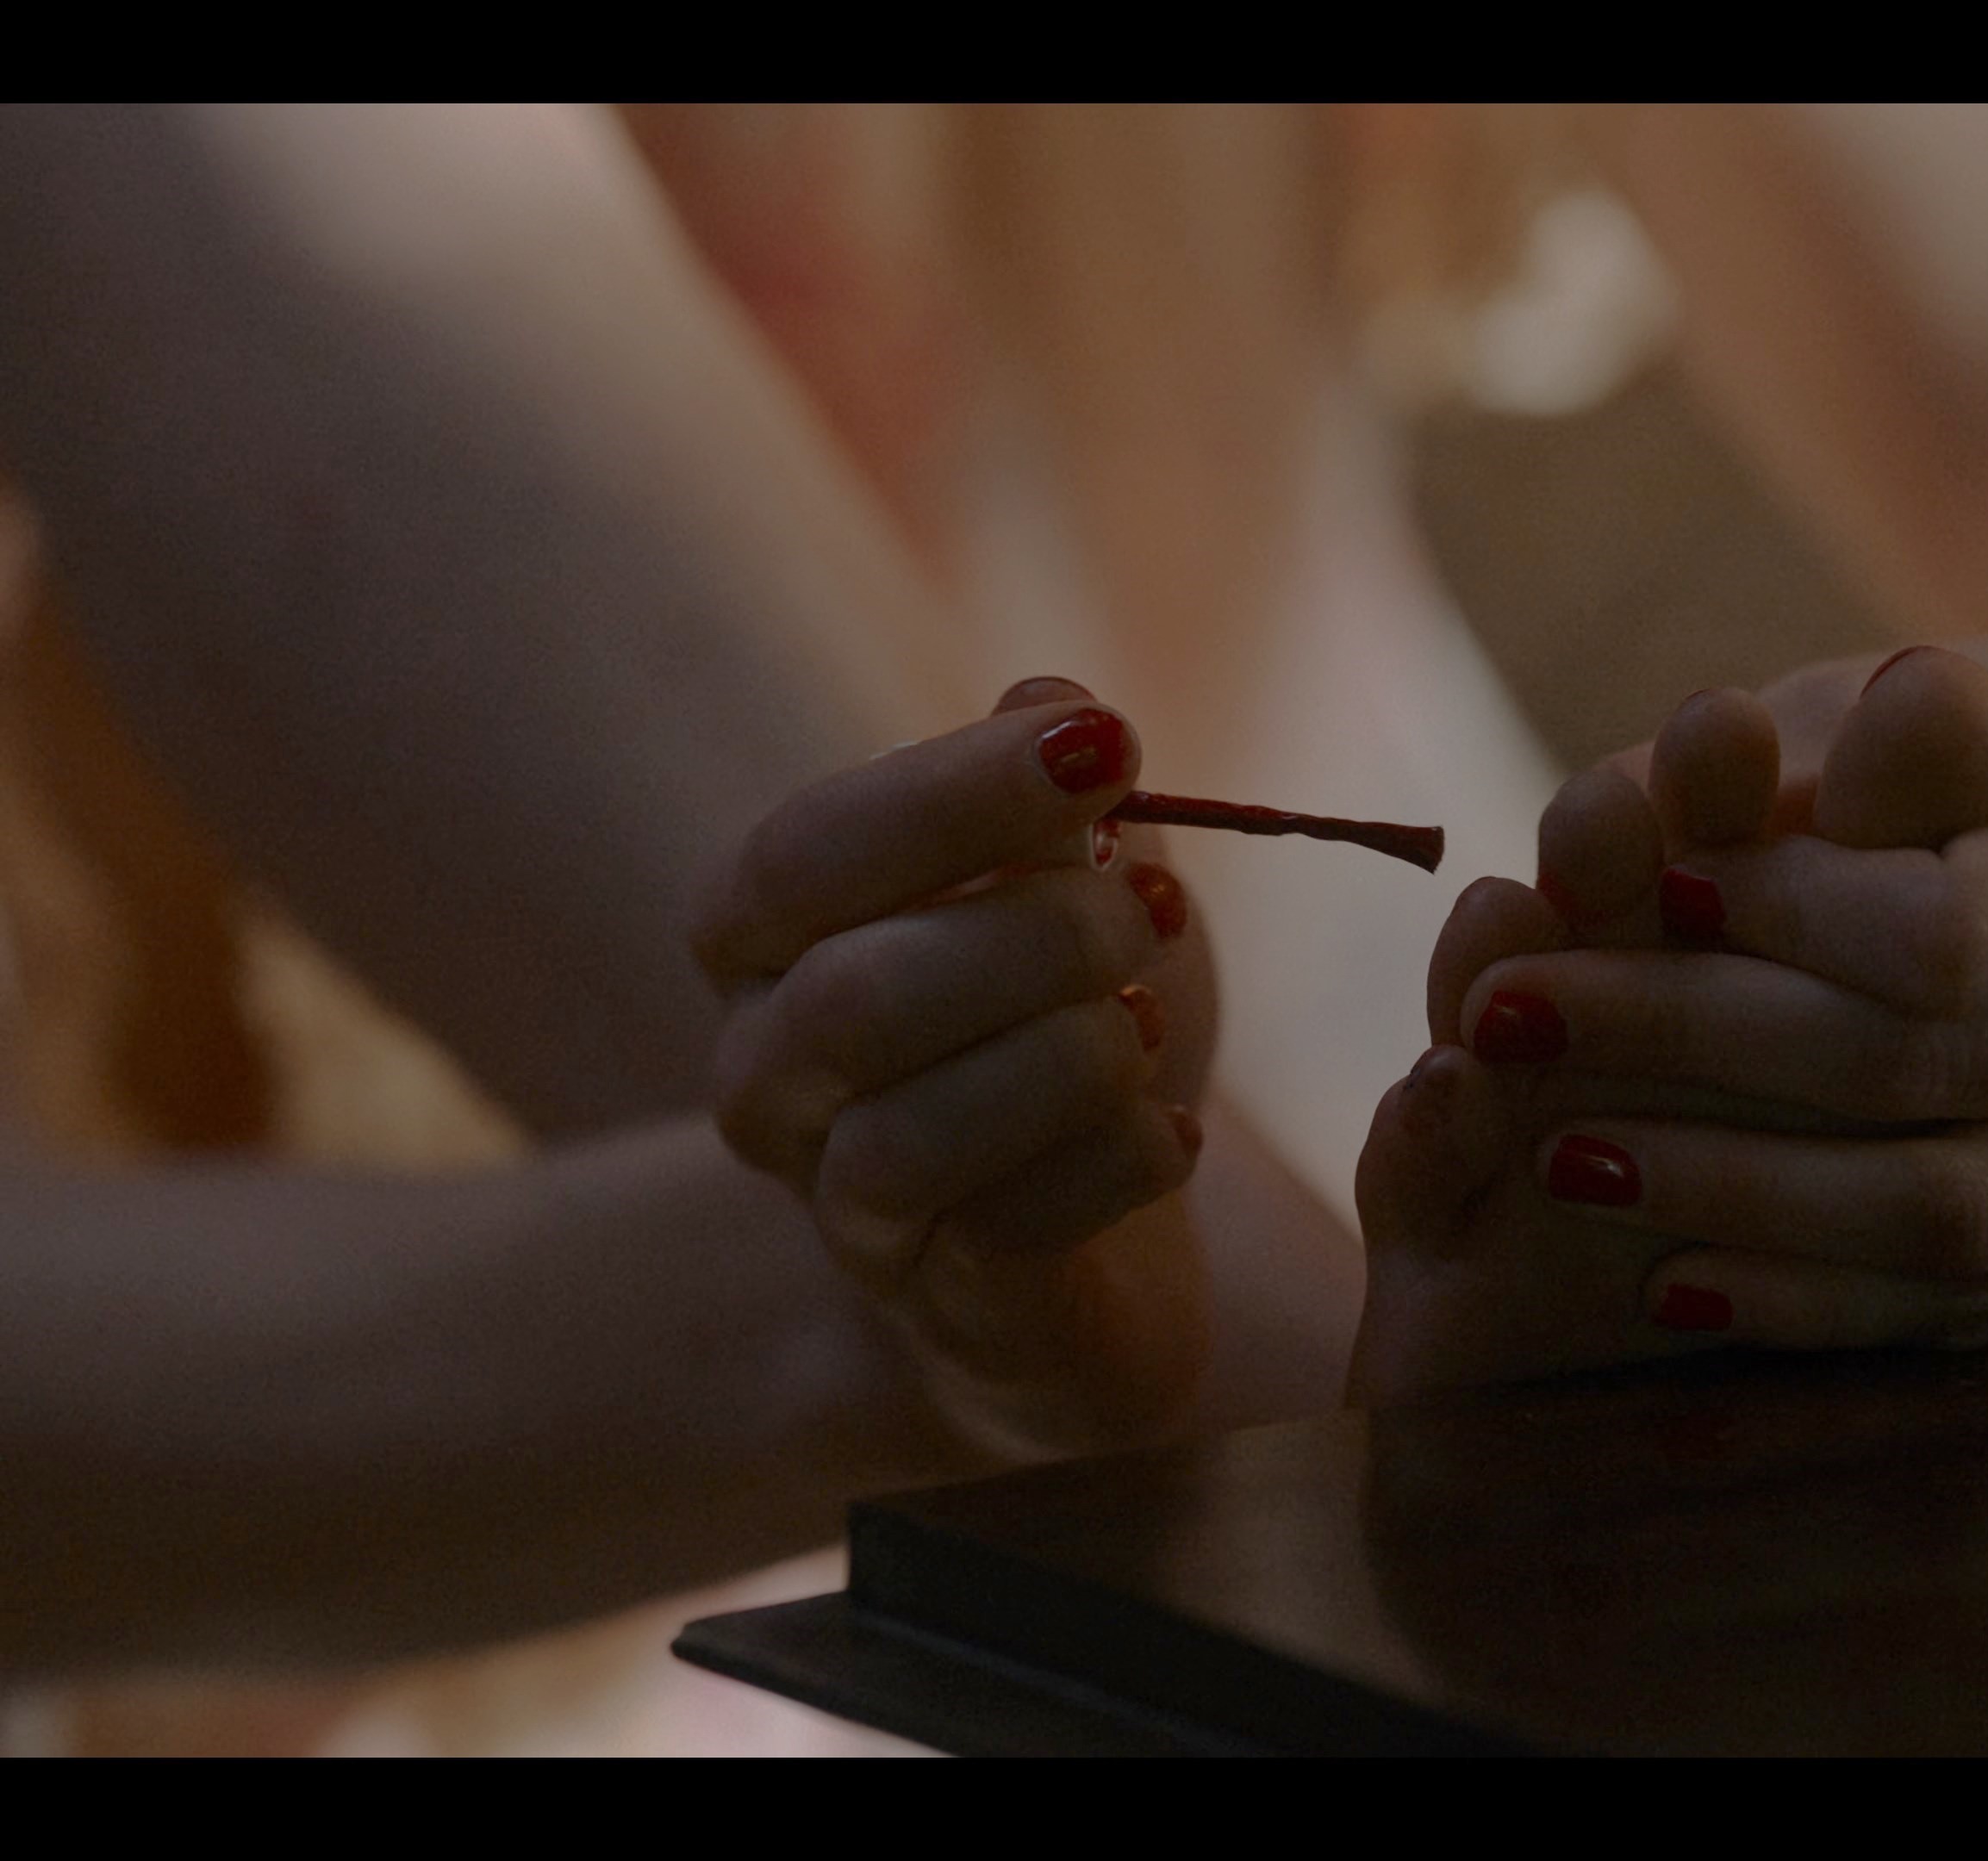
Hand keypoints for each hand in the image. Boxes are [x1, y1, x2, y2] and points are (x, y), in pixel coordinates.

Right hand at [695, 677, 1213, 1458]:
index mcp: (765, 940)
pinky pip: (1012, 1233)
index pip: (805, 853)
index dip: (954, 792)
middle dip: (1034, 935)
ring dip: (1070, 1056)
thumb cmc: (1062, 1023)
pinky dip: (1117, 1161)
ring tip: (1151, 1022)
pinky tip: (1174, 1130)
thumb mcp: (1075, 881)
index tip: (1109, 744)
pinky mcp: (941, 1304)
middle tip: (1153, 910)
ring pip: (912, 1132)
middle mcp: (764, 1077)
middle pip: (854, 996)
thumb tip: (1047, 698)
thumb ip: (1052, 795)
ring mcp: (838, 1207)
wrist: (1100, 1241)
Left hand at [1353, 645, 1987, 1399]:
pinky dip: (1806, 1301)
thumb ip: (1845, 749)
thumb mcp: (1924, 715)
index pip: (1946, 933)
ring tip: (1562, 1155)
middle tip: (1506, 1023)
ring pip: (1945, 1227)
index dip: (1771, 926)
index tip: (1630, 890)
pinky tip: (1673, 1271)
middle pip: (1928, 1080)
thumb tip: (1726, 742)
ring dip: (1730, 1198)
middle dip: (1693, 1051)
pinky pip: (1965, 1319)